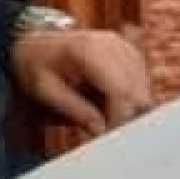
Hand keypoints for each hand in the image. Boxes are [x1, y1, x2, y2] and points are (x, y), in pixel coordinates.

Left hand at [11, 29, 152, 135]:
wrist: (35, 43)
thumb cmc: (36, 65)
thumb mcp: (45, 90)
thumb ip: (74, 109)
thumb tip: (100, 130)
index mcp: (88, 49)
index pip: (121, 91)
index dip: (118, 118)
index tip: (106, 135)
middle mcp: (112, 44)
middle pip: (138, 92)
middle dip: (124, 116)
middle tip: (102, 128)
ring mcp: (124, 47)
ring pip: (144, 91)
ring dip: (128, 108)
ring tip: (99, 111)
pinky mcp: (130, 54)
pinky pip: (142, 85)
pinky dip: (129, 99)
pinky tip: (105, 101)